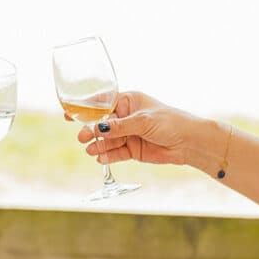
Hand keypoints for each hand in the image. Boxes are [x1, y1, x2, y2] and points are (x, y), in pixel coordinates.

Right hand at [71, 90, 204, 167]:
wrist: (189, 142)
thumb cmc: (170, 122)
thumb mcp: (143, 121)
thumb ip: (120, 126)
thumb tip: (98, 127)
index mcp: (129, 101)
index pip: (103, 104)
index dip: (86, 109)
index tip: (69, 114)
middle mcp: (127, 117)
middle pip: (103, 124)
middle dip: (91, 130)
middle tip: (81, 137)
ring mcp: (129, 134)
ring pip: (108, 139)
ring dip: (98, 144)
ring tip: (90, 149)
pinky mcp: (133, 150)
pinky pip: (116, 152)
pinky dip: (108, 155)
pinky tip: (100, 157)